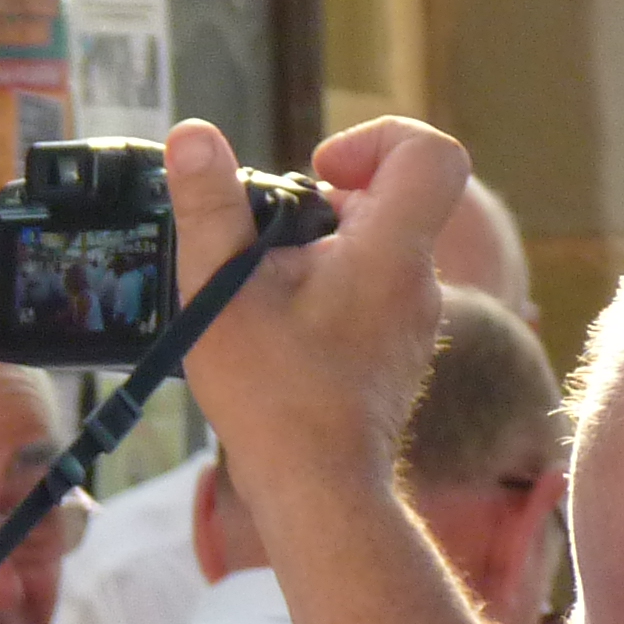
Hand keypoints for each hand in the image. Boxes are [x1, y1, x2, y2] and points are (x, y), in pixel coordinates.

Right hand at [167, 115, 469, 496]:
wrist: (318, 487)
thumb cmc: (271, 394)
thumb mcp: (220, 290)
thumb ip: (209, 207)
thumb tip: (193, 135)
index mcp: (390, 251)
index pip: (430, 153)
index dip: (375, 140)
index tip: (318, 174)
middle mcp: (417, 280)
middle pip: (394, 200)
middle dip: (326, 202)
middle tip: (268, 242)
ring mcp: (413, 319)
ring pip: (380, 250)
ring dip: (324, 252)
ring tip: (265, 293)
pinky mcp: (399, 351)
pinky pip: (374, 294)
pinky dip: (331, 292)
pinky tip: (283, 332)